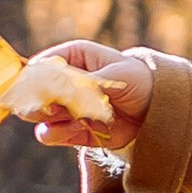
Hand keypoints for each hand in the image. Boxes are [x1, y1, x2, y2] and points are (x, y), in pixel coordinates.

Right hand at [27, 39, 154, 146]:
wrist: (159, 111)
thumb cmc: (139, 82)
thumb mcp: (115, 76)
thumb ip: (84, 81)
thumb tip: (56, 86)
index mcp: (73, 57)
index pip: (40, 65)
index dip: (33, 78)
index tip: (38, 90)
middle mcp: (64, 82)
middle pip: (33, 92)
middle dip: (38, 102)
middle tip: (54, 108)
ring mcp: (67, 107)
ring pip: (39, 116)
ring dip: (51, 120)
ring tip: (75, 118)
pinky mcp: (73, 130)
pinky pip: (53, 135)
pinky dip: (59, 135)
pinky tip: (76, 130)